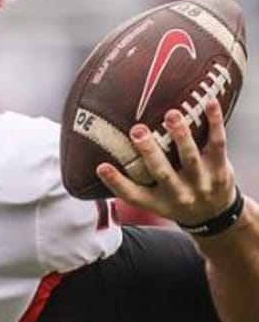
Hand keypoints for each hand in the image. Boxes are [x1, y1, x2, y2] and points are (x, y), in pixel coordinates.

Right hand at [96, 99, 238, 228]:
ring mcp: (201, 182)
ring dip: (180, 135)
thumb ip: (136, 184)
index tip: (101, 167)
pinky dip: (215, 123)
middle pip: (161, 172)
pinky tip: (210, 104)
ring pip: (189, 157)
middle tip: (137, 131)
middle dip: (149, 151)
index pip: (132, 195)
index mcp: (157, 202)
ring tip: (171, 115)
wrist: (216, 217)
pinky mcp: (220, 169)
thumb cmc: (177, 202)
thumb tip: (103, 160)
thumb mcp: (155, 203)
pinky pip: (218, 143)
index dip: (115, 182)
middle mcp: (178, 194)